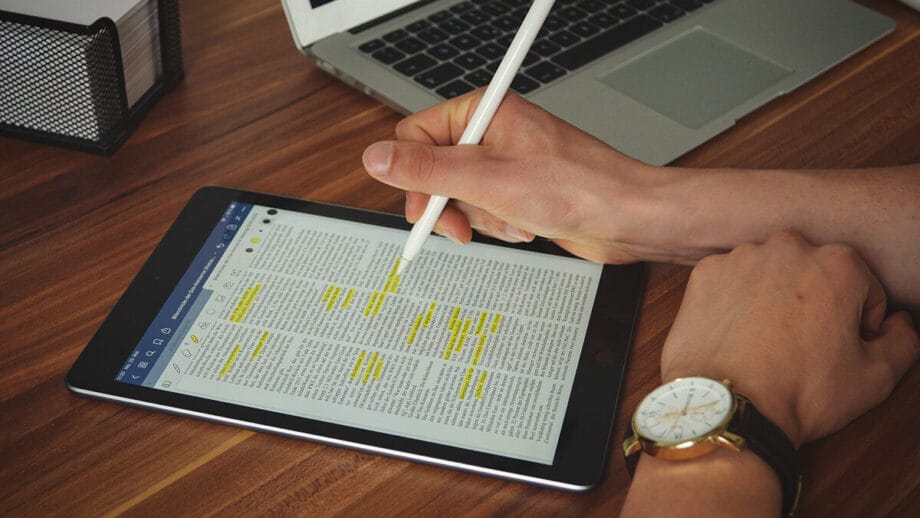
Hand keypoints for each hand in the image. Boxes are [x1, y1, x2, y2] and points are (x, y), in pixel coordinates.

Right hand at [362, 90, 668, 263]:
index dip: (414, 177)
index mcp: (482, 111)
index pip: (416, 136)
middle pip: (433, 170)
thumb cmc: (577, 188)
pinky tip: (524, 226)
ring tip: (512, 219)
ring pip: (457, 196)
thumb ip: (426, 170)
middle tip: (462, 227)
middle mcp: (490, 132)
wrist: (626, 218)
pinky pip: (483, 210)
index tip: (424, 210)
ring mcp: (504, 162)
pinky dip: (498, 225)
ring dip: (480, 219)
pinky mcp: (516, 189)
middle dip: (449, 205)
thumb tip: (377, 158)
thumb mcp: (486, 181)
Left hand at [660, 231, 918, 446]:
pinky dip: (734, 302)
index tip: (840, 350)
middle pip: (814, 275)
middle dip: (815, 304)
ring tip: (766, 343)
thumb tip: (897, 322)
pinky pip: (730, 282)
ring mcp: (741, 258)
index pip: (863, 289)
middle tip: (802, 348)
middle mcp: (788, 247)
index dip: (857, 325)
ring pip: (770, 274)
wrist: (729, 407)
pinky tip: (736, 335)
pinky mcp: (705, 274)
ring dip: (773, 299)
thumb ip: (902, 339)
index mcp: (839, 263)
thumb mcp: (876, 377)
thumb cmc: (802, 393)